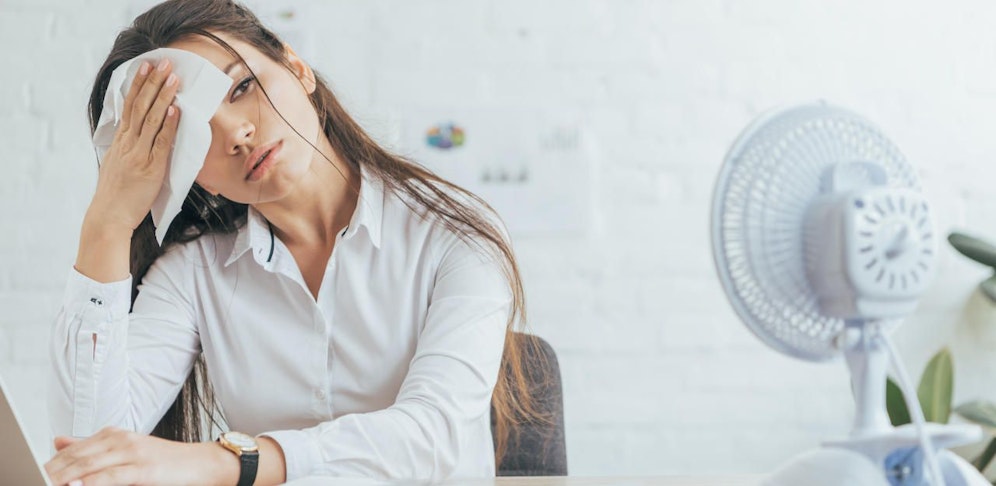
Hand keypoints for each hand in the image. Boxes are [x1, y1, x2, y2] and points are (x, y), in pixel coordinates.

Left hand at [44, 426, 236, 485]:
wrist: (202, 465)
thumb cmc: (166, 462)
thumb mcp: (126, 449)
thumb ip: (92, 446)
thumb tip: (58, 441)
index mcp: (113, 434)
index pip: (71, 450)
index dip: (50, 465)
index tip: (35, 475)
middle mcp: (120, 440)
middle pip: (75, 458)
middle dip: (52, 472)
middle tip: (34, 481)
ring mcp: (132, 453)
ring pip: (87, 466)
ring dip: (63, 478)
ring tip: (47, 484)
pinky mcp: (143, 469)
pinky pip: (109, 477)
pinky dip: (90, 482)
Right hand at [89, 58, 181, 232]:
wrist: (109, 217)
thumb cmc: (116, 194)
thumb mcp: (117, 164)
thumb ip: (128, 148)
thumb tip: (138, 136)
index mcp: (120, 141)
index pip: (129, 106)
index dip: (139, 85)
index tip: (146, 67)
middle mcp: (128, 143)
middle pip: (140, 106)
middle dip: (153, 82)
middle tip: (163, 62)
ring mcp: (139, 154)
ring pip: (151, 119)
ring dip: (163, 96)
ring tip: (173, 78)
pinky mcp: (150, 168)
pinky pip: (161, 142)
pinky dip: (168, 125)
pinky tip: (174, 110)